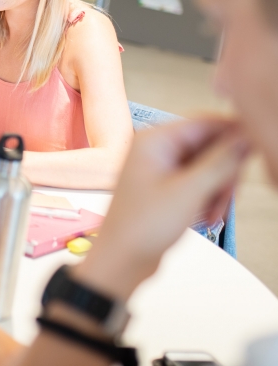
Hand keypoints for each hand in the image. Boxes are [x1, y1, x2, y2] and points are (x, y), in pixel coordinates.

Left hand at [73, 118, 247, 301]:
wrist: (123, 260)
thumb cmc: (144, 226)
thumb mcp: (191, 191)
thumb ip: (221, 161)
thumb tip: (245, 137)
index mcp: (154, 140)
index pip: (205, 122)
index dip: (235, 132)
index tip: (259, 146)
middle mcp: (155, 148)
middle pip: (210, 145)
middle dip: (225, 172)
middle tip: (230, 195)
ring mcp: (160, 167)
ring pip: (208, 166)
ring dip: (218, 189)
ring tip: (215, 214)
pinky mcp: (166, 185)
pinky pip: (199, 181)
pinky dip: (208, 198)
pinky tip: (208, 217)